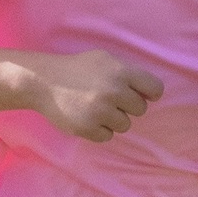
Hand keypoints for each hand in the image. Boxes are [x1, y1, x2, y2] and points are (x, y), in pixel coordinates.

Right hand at [23, 50, 164, 143]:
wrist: (42, 81)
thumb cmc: (77, 69)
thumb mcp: (104, 60)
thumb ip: (129, 73)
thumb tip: (153, 93)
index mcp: (121, 71)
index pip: (155, 89)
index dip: (148, 94)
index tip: (138, 95)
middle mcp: (113, 91)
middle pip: (140, 109)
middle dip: (127, 106)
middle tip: (107, 99)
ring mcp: (100, 111)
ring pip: (125, 125)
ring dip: (113, 119)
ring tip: (94, 108)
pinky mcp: (88, 128)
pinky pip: (107, 136)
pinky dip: (98, 130)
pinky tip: (85, 117)